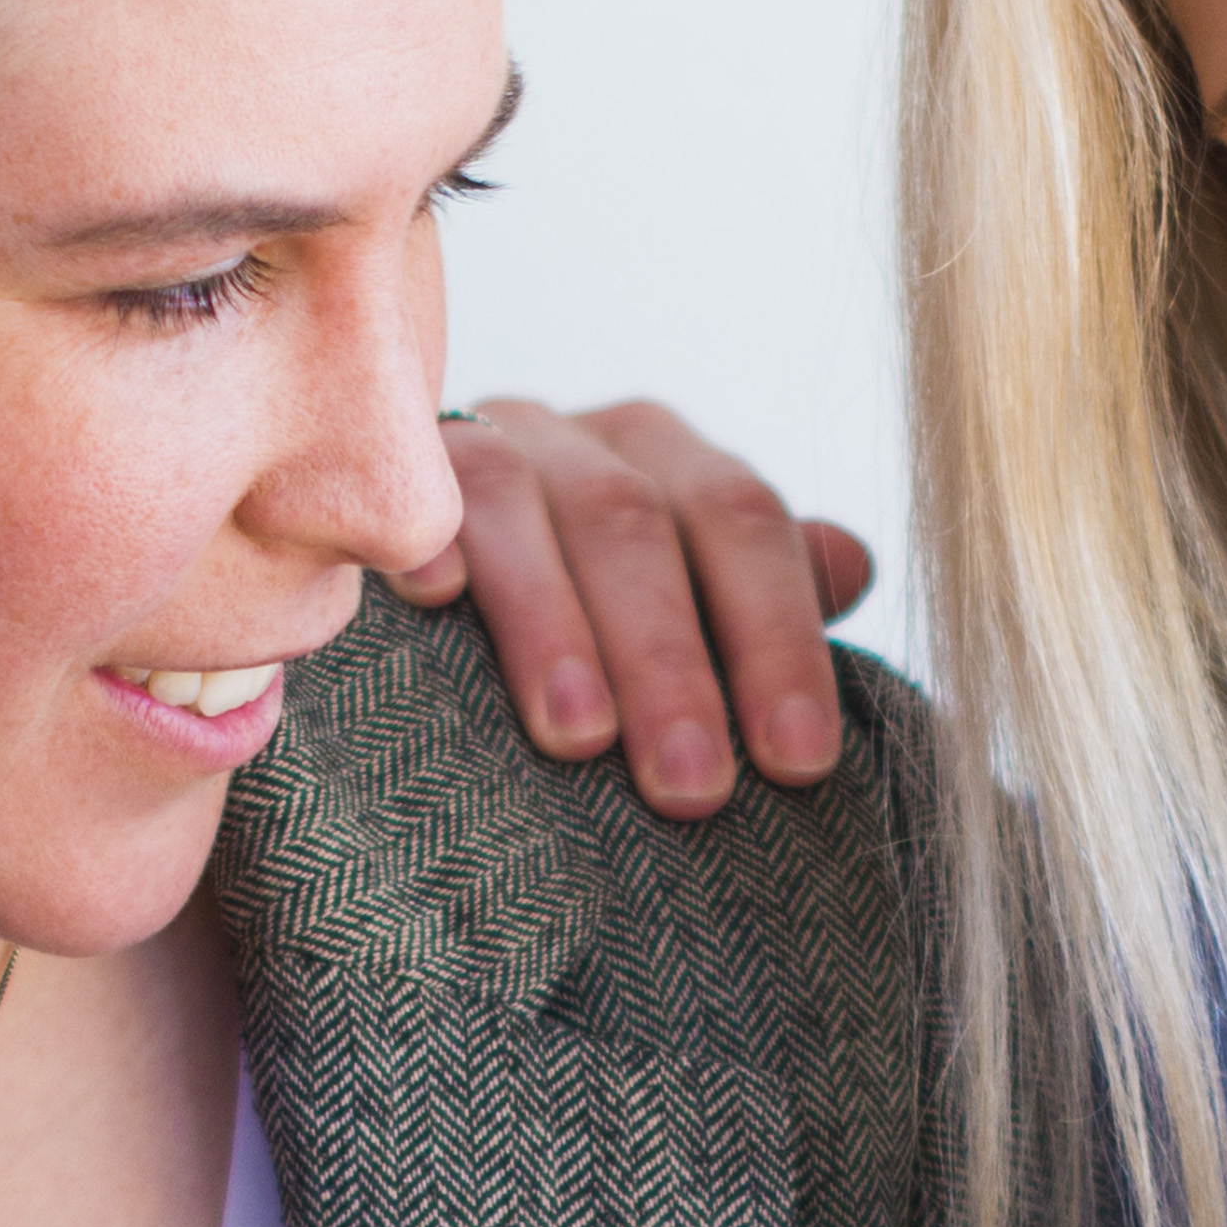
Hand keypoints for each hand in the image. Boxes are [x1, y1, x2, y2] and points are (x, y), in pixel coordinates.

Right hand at [410, 396, 876, 816]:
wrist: (428, 577)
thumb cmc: (584, 628)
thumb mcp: (681, 601)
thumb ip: (764, 590)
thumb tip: (854, 561)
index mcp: (666, 458)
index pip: (742, 522)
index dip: (778, 635)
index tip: (799, 759)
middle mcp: (573, 438)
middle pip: (633, 520)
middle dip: (669, 658)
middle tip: (691, 788)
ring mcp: (467, 446)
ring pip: (517, 503)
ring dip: (552, 622)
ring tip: (578, 739)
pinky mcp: (372, 482)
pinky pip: (394, 495)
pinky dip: (420, 541)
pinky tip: (434, 601)